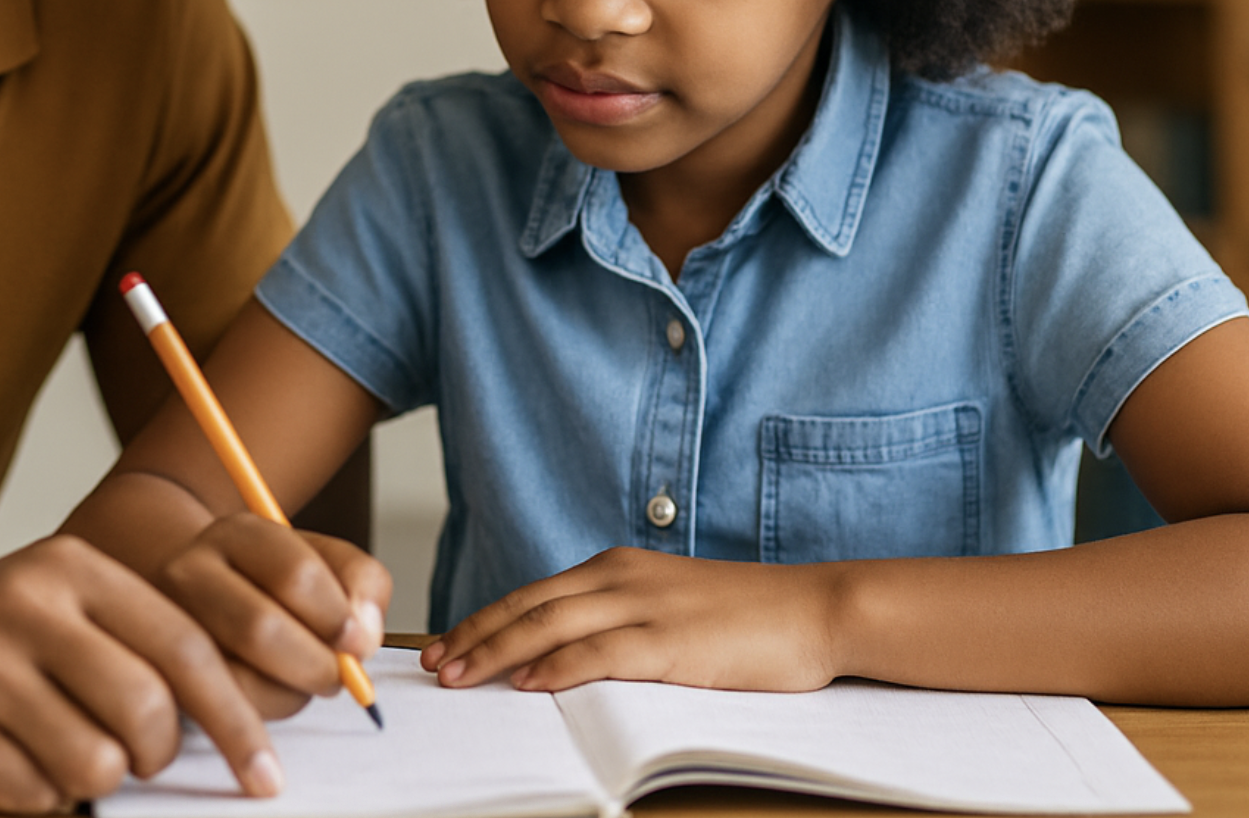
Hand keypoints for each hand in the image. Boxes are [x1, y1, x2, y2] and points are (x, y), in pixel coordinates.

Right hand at [0, 535, 279, 812]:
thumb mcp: (63, 600)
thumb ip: (142, 641)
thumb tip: (239, 719)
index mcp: (73, 569)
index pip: (187, 650)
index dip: (236, 721)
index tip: (263, 773)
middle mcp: (27, 607)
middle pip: (147, 711)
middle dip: (157, 756)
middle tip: (138, 759)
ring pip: (95, 763)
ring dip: (94, 779)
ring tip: (63, 752)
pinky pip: (32, 795)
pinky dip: (38, 795)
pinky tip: (12, 762)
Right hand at [156, 513, 389, 716]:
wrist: (199, 589)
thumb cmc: (273, 580)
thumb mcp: (322, 559)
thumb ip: (360, 583)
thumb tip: (363, 637)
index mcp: (239, 533)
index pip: (296, 574)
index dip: (338, 616)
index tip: (360, 641)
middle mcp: (191, 572)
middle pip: (260, 629)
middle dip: (317, 663)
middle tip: (341, 674)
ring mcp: (170, 626)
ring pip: (241, 679)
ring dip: (294, 692)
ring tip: (304, 677)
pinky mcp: (167, 675)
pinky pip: (227, 708)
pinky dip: (268, 710)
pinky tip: (274, 688)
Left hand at [421, 547, 839, 693]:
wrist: (816, 608)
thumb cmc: (748, 616)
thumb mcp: (670, 603)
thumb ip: (620, 618)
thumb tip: (565, 654)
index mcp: (617, 566)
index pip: (532, 593)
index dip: (483, 619)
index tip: (445, 643)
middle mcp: (622, 577)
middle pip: (528, 606)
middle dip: (473, 636)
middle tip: (432, 665)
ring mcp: (647, 606)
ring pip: (551, 626)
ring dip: (498, 653)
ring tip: (460, 676)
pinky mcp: (673, 641)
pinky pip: (601, 652)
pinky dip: (558, 667)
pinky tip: (528, 683)